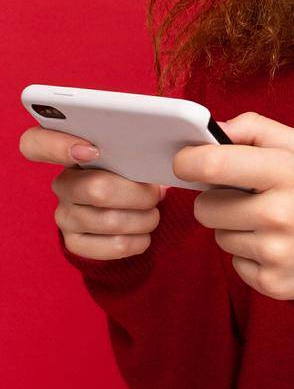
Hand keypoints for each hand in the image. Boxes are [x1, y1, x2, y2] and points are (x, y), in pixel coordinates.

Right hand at [19, 125, 168, 260]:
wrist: (125, 214)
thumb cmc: (132, 177)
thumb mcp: (132, 160)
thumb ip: (139, 155)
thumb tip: (164, 166)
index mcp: (70, 154)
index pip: (35, 144)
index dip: (56, 146)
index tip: (93, 152)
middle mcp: (62, 185)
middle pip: (98, 189)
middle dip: (140, 195)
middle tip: (156, 194)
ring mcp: (64, 216)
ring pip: (112, 221)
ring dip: (146, 219)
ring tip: (152, 213)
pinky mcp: (75, 243)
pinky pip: (116, 245)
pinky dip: (140, 240)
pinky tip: (143, 233)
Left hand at [173, 112, 293, 300]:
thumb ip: (257, 129)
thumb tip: (214, 130)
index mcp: (289, 171)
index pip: (211, 164)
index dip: (188, 161)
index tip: (187, 162)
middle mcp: (281, 213)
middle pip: (205, 207)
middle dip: (218, 201)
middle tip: (250, 200)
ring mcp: (276, 252)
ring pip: (218, 236)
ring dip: (236, 230)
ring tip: (273, 226)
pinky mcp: (272, 282)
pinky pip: (234, 264)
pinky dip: (250, 256)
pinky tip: (279, 249)